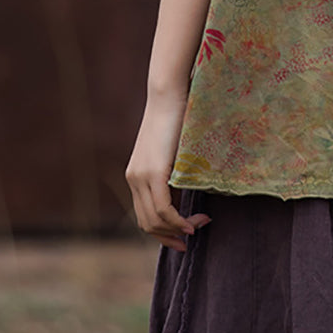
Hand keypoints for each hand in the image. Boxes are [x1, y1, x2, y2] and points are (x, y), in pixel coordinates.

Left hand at [125, 91, 210, 251]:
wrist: (169, 95)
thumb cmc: (177, 117)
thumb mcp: (173, 151)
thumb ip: (173, 172)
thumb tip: (188, 192)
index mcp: (135, 176)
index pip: (144, 216)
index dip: (164, 232)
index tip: (185, 235)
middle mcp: (133, 179)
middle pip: (147, 224)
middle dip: (170, 236)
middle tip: (194, 234)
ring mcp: (140, 177)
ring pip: (154, 220)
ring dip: (177, 229)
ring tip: (199, 224)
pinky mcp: (152, 172)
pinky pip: (162, 208)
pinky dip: (177, 221)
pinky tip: (192, 223)